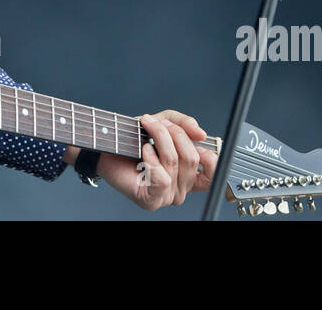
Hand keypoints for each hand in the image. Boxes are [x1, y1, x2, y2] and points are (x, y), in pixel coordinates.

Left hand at [95, 110, 217, 210]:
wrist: (108, 146)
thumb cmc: (134, 138)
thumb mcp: (164, 122)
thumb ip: (185, 124)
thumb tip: (201, 134)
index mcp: (188, 173)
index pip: (213, 173)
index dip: (210, 155)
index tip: (198, 138)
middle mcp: (181, 188)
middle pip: (192, 158)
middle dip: (174, 133)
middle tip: (157, 123)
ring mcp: (167, 196)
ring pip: (175, 163)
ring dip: (159, 139)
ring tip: (146, 129)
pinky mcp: (153, 200)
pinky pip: (162, 178)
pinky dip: (151, 159)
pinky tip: (143, 151)